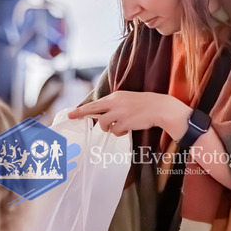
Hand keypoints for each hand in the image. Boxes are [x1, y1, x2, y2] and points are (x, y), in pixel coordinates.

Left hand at [68, 91, 191, 138]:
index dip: (82, 109)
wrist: (160, 107)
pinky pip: (115, 132)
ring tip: (118, 127)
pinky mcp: (125, 122)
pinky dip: (119, 133)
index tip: (71, 114)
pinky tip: (127, 129)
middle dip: (82, 115)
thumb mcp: (126, 100)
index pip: (95, 103)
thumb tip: (101, 116)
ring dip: (108, 128)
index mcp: (115, 96)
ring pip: (104, 124)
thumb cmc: (144, 105)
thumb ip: (114, 106)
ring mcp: (119, 113)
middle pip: (94, 111)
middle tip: (72, 117)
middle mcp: (115, 103)